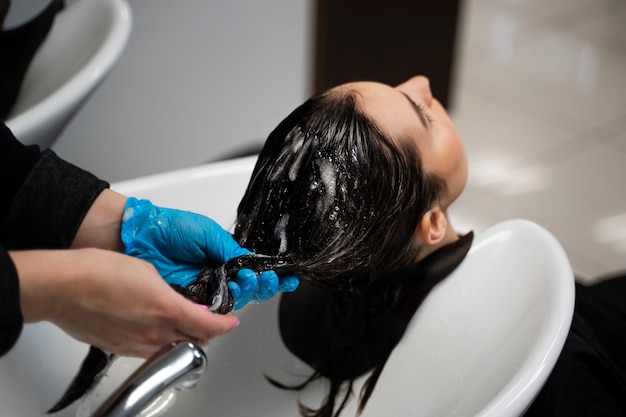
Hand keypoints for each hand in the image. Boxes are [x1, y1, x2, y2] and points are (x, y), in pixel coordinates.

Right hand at [12, 248, 238, 357]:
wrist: (63, 286)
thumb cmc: (99, 272)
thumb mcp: (148, 272)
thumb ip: (171, 292)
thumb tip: (179, 302)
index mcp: (167, 311)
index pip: (209, 326)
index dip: (224, 325)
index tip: (230, 321)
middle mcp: (154, 334)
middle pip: (194, 342)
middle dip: (205, 333)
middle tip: (208, 320)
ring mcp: (135, 345)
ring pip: (171, 349)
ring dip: (182, 339)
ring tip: (179, 323)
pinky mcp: (118, 350)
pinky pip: (148, 351)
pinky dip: (158, 342)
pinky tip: (151, 327)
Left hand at [121, 198, 298, 308]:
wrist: (139, 237)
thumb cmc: (170, 228)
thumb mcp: (208, 233)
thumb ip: (231, 250)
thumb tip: (250, 264)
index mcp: (224, 256)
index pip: (253, 270)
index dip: (270, 275)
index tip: (284, 278)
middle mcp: (216, 274)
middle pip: (248, 289)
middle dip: (261, 285)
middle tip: (261, 279)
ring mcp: (204, 289)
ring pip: (234, 301)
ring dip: (245, 294)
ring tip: (245, 283)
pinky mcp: (189, 301)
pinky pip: (211, 310)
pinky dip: (223, 307)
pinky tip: (229, 299)